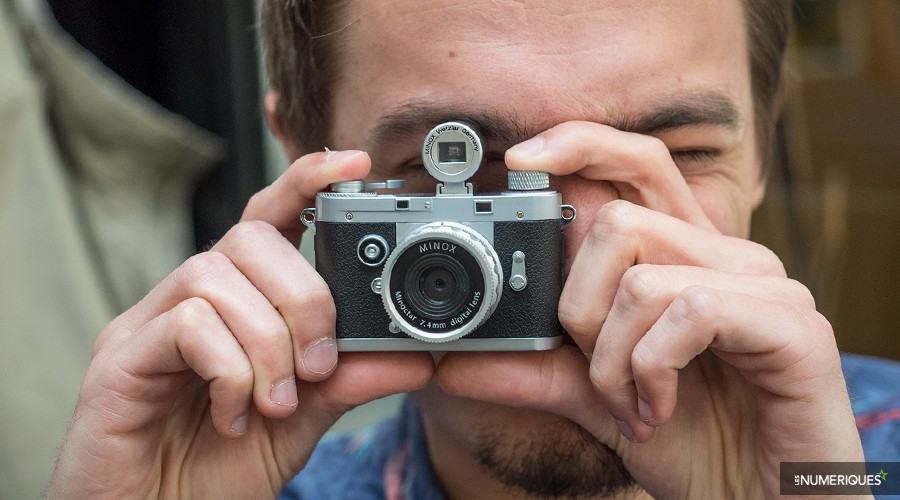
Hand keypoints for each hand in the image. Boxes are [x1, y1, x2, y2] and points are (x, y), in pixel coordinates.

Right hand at [49, 150, 434, 498]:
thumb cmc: (222, 466)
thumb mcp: (304, 418)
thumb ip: (350, 379)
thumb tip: (417, 355)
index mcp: (233, 303)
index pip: (268, 219)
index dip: (307, 181)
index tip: (356, 165)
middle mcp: (187, 300)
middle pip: (249, 240)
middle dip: (303, 297)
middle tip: (316, 365)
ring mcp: (148, 326)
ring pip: (217, 275)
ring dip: (267, 343)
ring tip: (276, 401)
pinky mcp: (119, 360)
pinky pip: (187, 324)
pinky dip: (231, 369)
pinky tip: (236, 413)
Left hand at [436, 122, 862, 497]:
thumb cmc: (691, 439)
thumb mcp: (595, 396)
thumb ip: (533, 368)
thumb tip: (450, 364)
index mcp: (685, 257)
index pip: (636, 164)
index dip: (578, 145)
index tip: (517, 159)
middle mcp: (727, 256)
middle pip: (617, 220)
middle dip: (577, 306)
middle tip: (594, 368)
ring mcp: (765, 286)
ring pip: (643, 274)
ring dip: (612, 357)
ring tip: (631, 403)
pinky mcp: (791, 326)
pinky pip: (692, 309)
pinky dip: (653, 368)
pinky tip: (659, 407)